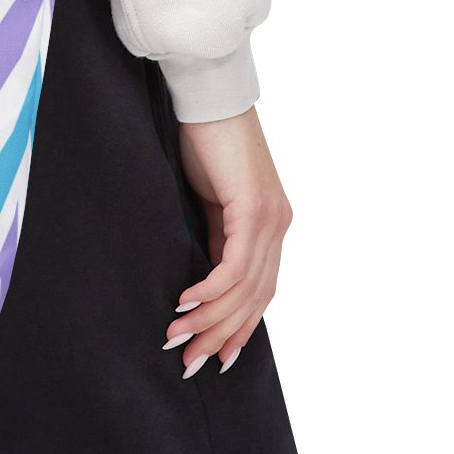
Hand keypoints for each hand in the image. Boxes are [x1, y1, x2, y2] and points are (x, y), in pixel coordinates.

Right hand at [160, 103, 292, 377]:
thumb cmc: (202, 136)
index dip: (238, 328)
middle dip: (221, 336)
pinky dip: (209, 291)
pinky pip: (233, 266)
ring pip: (245, 290)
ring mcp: (269, 218)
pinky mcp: (253, 208)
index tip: (215, 358)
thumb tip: (198, 274)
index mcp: (269, 223)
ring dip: (209, 321)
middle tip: (189, 362)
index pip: (259, 291)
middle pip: (255, 299)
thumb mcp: (208, 196)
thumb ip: (212, 233)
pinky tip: (183, 304)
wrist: (207, 91)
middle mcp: (277, 225)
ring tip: (177, 339)